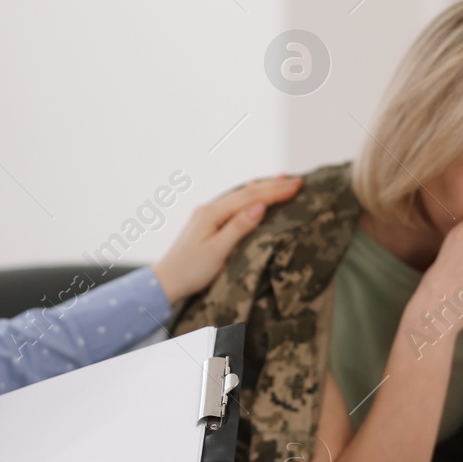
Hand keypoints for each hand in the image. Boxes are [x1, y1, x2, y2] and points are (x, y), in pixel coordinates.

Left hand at [152, 175, 302, 302]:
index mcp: (212, 213)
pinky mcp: (206, 224)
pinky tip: (254, 195)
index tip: (297, 186)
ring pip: (240, 196)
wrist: (165, 282)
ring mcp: (207, 215)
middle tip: (297, 181)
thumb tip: (260, 205)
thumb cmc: (190, 271)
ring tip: (281, 180)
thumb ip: (238, 227)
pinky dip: (249, 197)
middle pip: (246, 192)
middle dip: (272, 186)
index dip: (275, 191)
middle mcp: (209, 209)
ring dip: (262, 188)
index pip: (250, 197)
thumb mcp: (217, 251)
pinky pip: (233, 204)